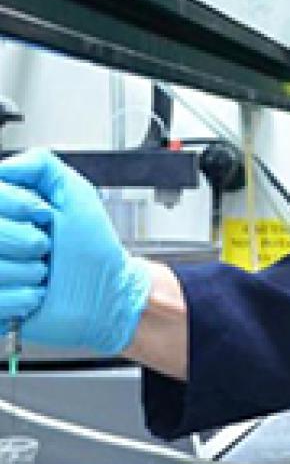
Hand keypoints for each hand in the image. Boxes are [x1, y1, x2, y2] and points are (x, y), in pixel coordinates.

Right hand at [0, 148, 149, 353]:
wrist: (106, 293)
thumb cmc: (92, 248)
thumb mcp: (75, 193)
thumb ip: (40, 165)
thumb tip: (3, 167)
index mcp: (2, 213)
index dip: (20, 205)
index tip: (43, 214)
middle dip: (29, 241)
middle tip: (46, 247)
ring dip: (30, 272)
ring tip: (44, 272)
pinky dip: (26, 298)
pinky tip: (38, 294)